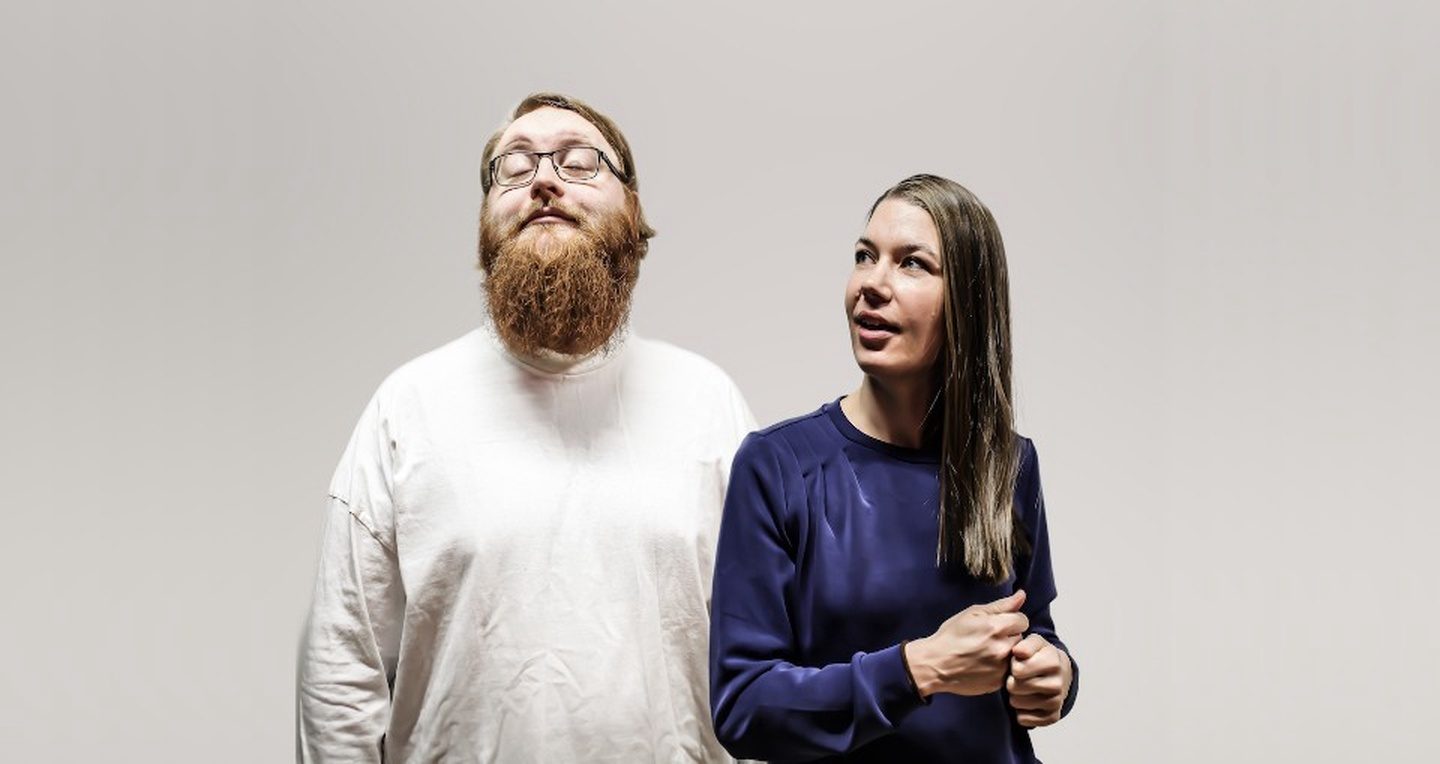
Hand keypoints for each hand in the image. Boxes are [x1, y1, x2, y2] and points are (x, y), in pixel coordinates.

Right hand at [904, 590, 1028, 696]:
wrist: (936, 664)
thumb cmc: (951, 636)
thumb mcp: (972, 614)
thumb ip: (1001, 605)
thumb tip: (1021, 595)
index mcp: (996, 627)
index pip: (1022, 620)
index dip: (1010, 620)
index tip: (998, 625)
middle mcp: (1002, 648)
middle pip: (1021, 637)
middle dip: (1009, 636)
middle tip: (990, 639)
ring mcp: (1001, 667)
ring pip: (1017, 654)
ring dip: (1008, 651)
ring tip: (988, 652)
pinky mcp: (999, 682)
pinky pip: (1010, 670)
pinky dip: (1002, 666)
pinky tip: (986, 664)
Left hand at [1006, 633, 1072, 727]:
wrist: (1060, 671)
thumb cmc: (1041, 655)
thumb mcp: (1035, 642)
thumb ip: (1026, 644)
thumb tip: (1019, 652)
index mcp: (1053, 662)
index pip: (1018, 670)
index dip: (1013, 665)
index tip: (1018, 662)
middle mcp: (1057, 684)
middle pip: (1014, 688)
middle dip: (1011, 681)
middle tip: (1018, 677)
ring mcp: (1056, 702)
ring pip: (1016, 703)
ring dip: (1014, 696)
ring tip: (1022, 687)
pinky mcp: (1052, 716)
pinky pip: (1023, 719)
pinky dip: (1019, 711)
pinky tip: (1026, 700)